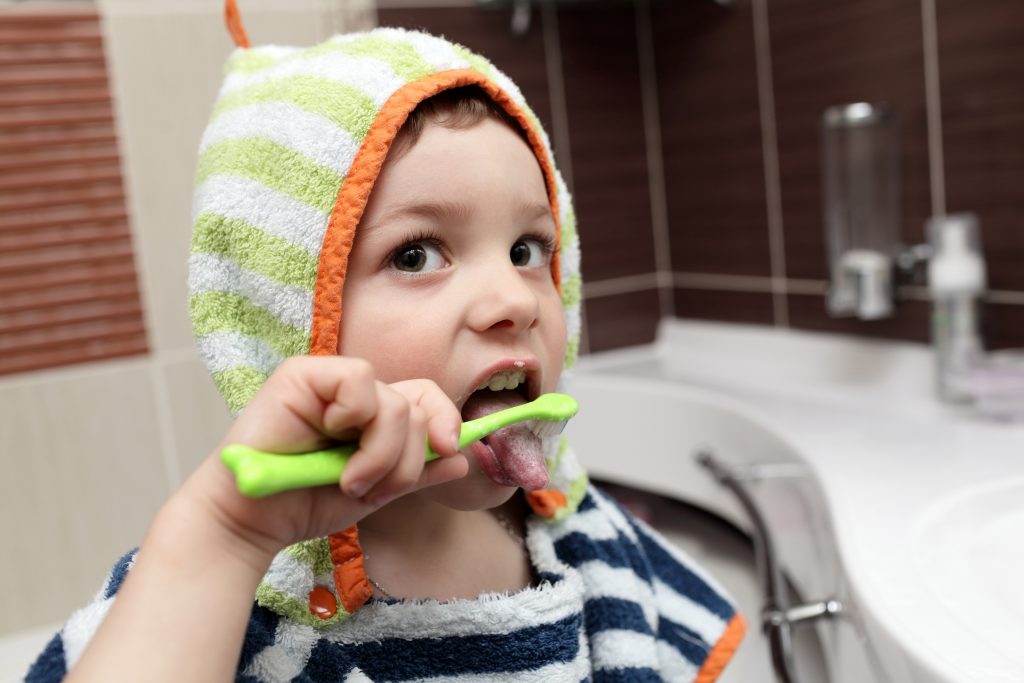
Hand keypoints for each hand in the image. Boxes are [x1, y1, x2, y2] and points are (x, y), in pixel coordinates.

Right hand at [179, 356, 468, 562]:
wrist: (253, 521)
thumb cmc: (305, 503)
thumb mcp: (375, 490)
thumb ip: (415, 472)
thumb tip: (462, 460)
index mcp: (373, 415)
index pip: (427, 400)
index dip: (448, 421)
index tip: (449, 450)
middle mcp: (354, 393)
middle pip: (419, 403)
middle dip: (406, 457)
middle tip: (370, 486)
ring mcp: (329, 381)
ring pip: (395, 403)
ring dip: (380, 454)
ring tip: (346, 480)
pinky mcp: (303, 375)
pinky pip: (359, 382)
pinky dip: (354, 420)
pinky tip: (325, 439)